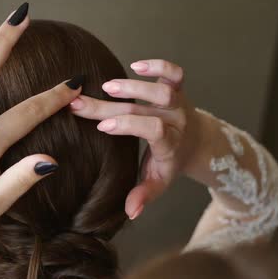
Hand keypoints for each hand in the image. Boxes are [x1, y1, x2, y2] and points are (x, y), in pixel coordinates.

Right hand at [70, 59, 206, 218]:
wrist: (197, 142)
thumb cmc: (172, 162)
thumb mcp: (159, 182)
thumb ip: (144, 195)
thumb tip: (130, 212)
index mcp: (170, 143)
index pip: (153, 130)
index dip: (128, 125)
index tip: (102, 127)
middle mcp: (177, 120)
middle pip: (147, 109)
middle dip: (111, 105)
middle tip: (79, 103)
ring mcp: (179, 102)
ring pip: (162, 89)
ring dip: (133, 86)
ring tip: (105, 87)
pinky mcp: (178, 88)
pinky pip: (174, 72)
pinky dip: (158, 66)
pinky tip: (136, 65)